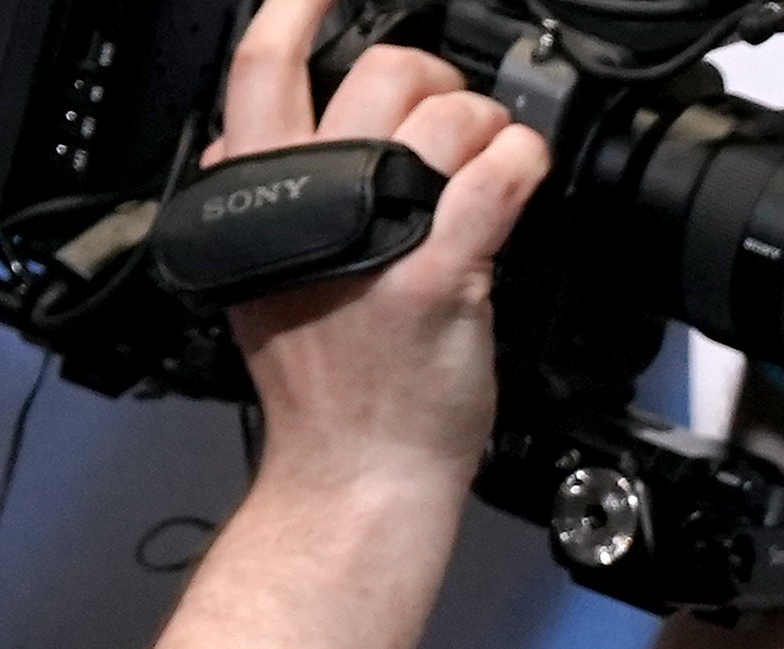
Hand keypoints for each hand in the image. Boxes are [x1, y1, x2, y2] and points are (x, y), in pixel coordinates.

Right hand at [209, 0, 549, 492]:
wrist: (356, 469)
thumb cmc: (328, 388)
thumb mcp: (261, 279)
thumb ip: (260, 204)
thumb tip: (257, 147)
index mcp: (257, 195)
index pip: (263, 72)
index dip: (296, 14)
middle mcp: (310, 202)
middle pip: (373, 74)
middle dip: (430, 77)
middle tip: (451, 111)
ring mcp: (379, 235)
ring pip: (441, 116)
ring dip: (485, 120)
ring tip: (493, 154)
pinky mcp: (440, 274)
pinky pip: (494, 180)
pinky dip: (521, 159)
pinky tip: (526, 166)